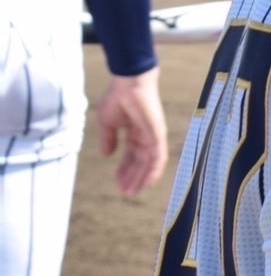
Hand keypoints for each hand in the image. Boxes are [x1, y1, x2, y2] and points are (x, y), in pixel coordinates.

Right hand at [98, 68, 168, 195]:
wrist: (127, 84)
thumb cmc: (118, 98)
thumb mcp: (108, 123)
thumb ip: (109, 139)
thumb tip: (107, 155)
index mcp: (135, 132)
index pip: (131, 155)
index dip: (124, 169)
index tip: (117, 183)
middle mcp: (146, 135)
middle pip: (140, 161)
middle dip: (132, 177)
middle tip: (125, 192)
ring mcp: (153, 135)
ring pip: (149, 162)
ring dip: (141, 177)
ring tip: (131, 191)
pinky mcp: (158, 134)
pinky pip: (158, 156)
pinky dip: (154, 170)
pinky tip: (147, 182)